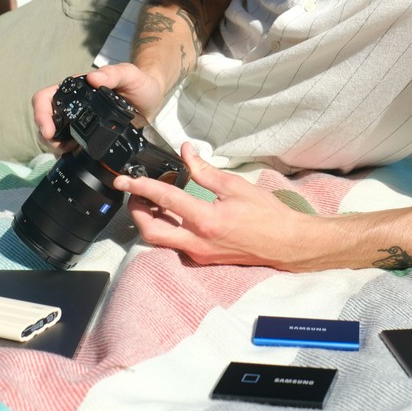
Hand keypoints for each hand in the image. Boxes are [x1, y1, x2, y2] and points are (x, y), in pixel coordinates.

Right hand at [31, 62, 166, 152]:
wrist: (151, 99)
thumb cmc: (140, 83)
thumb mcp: (130, 75)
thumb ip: (114, 73)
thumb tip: (93, 78)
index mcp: (77, 89)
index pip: (45, 98)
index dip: (41, 114)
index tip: (49, 131)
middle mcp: (74, 104)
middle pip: (45, 120)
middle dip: (46, 136)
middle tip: (61, 147)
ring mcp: (79, 120)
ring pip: (53, 135)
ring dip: (55, 145)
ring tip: (69, 151)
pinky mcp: (87, 135)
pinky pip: (69, 145)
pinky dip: (67, 152)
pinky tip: (76, 155)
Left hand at [114, 142, 338, 270]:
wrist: (286, 243)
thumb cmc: (266, 214)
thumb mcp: (235, 186)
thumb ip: (205, 170)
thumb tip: (186, 152)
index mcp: (206, 220)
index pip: (165, 200)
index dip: (141, 187)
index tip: (125, 180)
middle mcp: (198, 241)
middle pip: (151, 231)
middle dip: (136, 212)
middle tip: (133, 194)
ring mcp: (199, 253)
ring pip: (161, 240)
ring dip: (150, 220)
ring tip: (150, 201)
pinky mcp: (204, 258)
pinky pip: (176, 244)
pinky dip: (167, 227)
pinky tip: (171, 212)